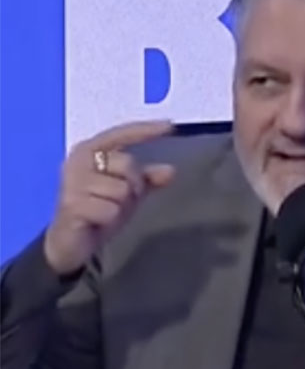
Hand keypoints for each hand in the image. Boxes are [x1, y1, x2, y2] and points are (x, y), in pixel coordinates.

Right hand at [44, 120, 174, 275]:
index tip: (170, 125)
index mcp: (89, 150)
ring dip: (121, 206)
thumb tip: (171, 171)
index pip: (121, 134)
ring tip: (104, 212)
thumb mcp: (127, 192)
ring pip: (122, 190)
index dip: (145, 130)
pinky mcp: (72, 204)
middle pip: (128, 164)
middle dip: (133, 186)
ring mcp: (73, 182)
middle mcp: (78, 161)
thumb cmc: (98, 210)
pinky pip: (112, 210)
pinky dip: (110, 219)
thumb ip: (147, 179)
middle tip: (117, 201)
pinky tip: (95, 222)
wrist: (69, 243)